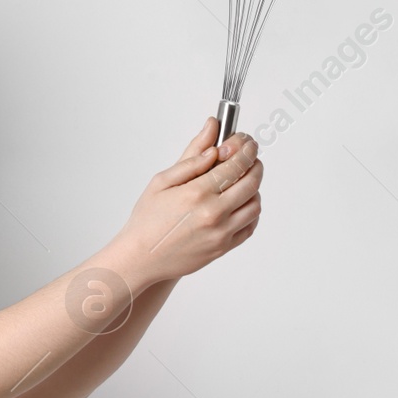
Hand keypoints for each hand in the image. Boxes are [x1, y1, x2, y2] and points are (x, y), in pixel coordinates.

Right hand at [107, 116, 262, 287]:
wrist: (142, 257)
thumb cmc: (147, 219)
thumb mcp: (161, 182)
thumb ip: (191, 160)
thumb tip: (212, 140)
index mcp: (197, 193)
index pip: (235, 165)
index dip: (246, 150)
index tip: (248, 143)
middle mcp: (213, 213)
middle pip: (251, 183)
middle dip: (255, 165)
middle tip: (252, 158)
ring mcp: (221, 233)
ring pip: (255, 205)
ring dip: (255, 188)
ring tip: (244, 181)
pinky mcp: (224, 247)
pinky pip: (250, 226)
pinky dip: (251, 212)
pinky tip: (241, 204)